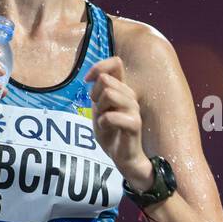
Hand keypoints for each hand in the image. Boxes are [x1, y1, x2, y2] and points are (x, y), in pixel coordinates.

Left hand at [83, 56, 152, 189]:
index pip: (115, 63)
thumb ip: (98, 92)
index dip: (98, 67)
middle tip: (99, 111)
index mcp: (122, 89)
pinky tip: (106, 128)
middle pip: (105, 80)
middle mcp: (130, 96)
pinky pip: (112, 115)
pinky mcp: (134, 124)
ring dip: (100, 109)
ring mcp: (134, 109)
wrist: (124, 158)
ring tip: (103, 121)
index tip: (88, 80)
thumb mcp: (100, 109)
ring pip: (109, 94)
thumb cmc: (112, 133)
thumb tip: (93, 76)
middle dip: (95, 95)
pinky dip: (104, 122)